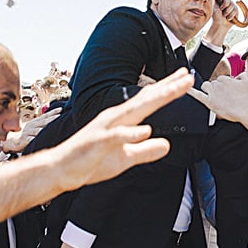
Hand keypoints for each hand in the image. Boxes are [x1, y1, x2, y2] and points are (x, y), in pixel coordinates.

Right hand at [1, 107, 61, 152]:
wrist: (12, 140)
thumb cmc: (27, 133)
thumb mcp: (34, 127)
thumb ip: (42, 124)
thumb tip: (55, 120)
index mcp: (35, 122)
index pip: (45, 116)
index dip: (53, 112)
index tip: (61, 109)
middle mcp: (32, 126)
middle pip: (43, 122)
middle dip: (52, 119)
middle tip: (59, 116)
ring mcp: (28, 132)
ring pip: (38, 131)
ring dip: (45, 129)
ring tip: (53, 128)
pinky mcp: (25, 140)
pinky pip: (31, 140)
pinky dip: (36, 139)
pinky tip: (41, 139)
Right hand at [53, 68, 192, 190]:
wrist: (61, 171)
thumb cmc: (90, 161)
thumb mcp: (125, 158)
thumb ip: (145, 151)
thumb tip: (166, 145)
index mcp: (122, 120)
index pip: (148, 102)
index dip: (168, 91)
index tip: (185, 80)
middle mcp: (115, 119)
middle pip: (145, 100)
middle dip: (167, 88)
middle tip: (187, 76)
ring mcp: (106, 128)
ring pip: (134, 111)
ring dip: (153, 100)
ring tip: (172, 91)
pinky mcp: (97, 142)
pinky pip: (116, 136)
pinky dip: (130, 133)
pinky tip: (145, 130)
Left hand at [188, 75, 247, 132]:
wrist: (246, 109)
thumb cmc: (247, 98)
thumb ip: (243, 74)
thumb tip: (239, 75)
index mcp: (225, 79)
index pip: (221, 79)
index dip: (224, 86)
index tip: (228, 91)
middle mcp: (217, 84)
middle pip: (213, 83)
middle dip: (217, 89)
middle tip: (224, 97)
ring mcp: (212, 92)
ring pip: (206, 86)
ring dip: (209, 90)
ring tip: (216, 97)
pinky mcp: (209, 101)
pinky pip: (198, 95)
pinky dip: (192, 92)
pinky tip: (188, 89)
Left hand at [205, 0, 235, 44]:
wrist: (220, 25)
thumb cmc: (215, 16)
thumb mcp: (213, 7)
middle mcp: (225, 0)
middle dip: (225, 3)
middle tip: (221, 9)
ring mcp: (231, 4)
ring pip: (232, 4)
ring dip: (227, 11)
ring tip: (224, 15)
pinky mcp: (236, 9)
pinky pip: (235, 10)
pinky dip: (231, 15)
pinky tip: (228, 18)